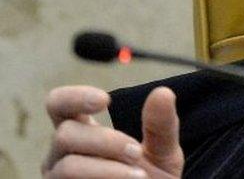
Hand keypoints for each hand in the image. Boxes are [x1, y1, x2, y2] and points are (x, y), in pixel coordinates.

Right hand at [42, 85, 183, 177]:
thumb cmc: (149, 178)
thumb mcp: (162, 152)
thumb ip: (162, 125)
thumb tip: (163, 93)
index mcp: (82, 132)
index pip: (59, 105)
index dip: (74, 97)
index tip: (104, 99)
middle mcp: (61, 154)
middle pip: (65, 134)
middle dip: (106, 141)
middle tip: (135, 152)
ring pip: (68, 166)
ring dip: (108, 169)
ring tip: (137, 176)